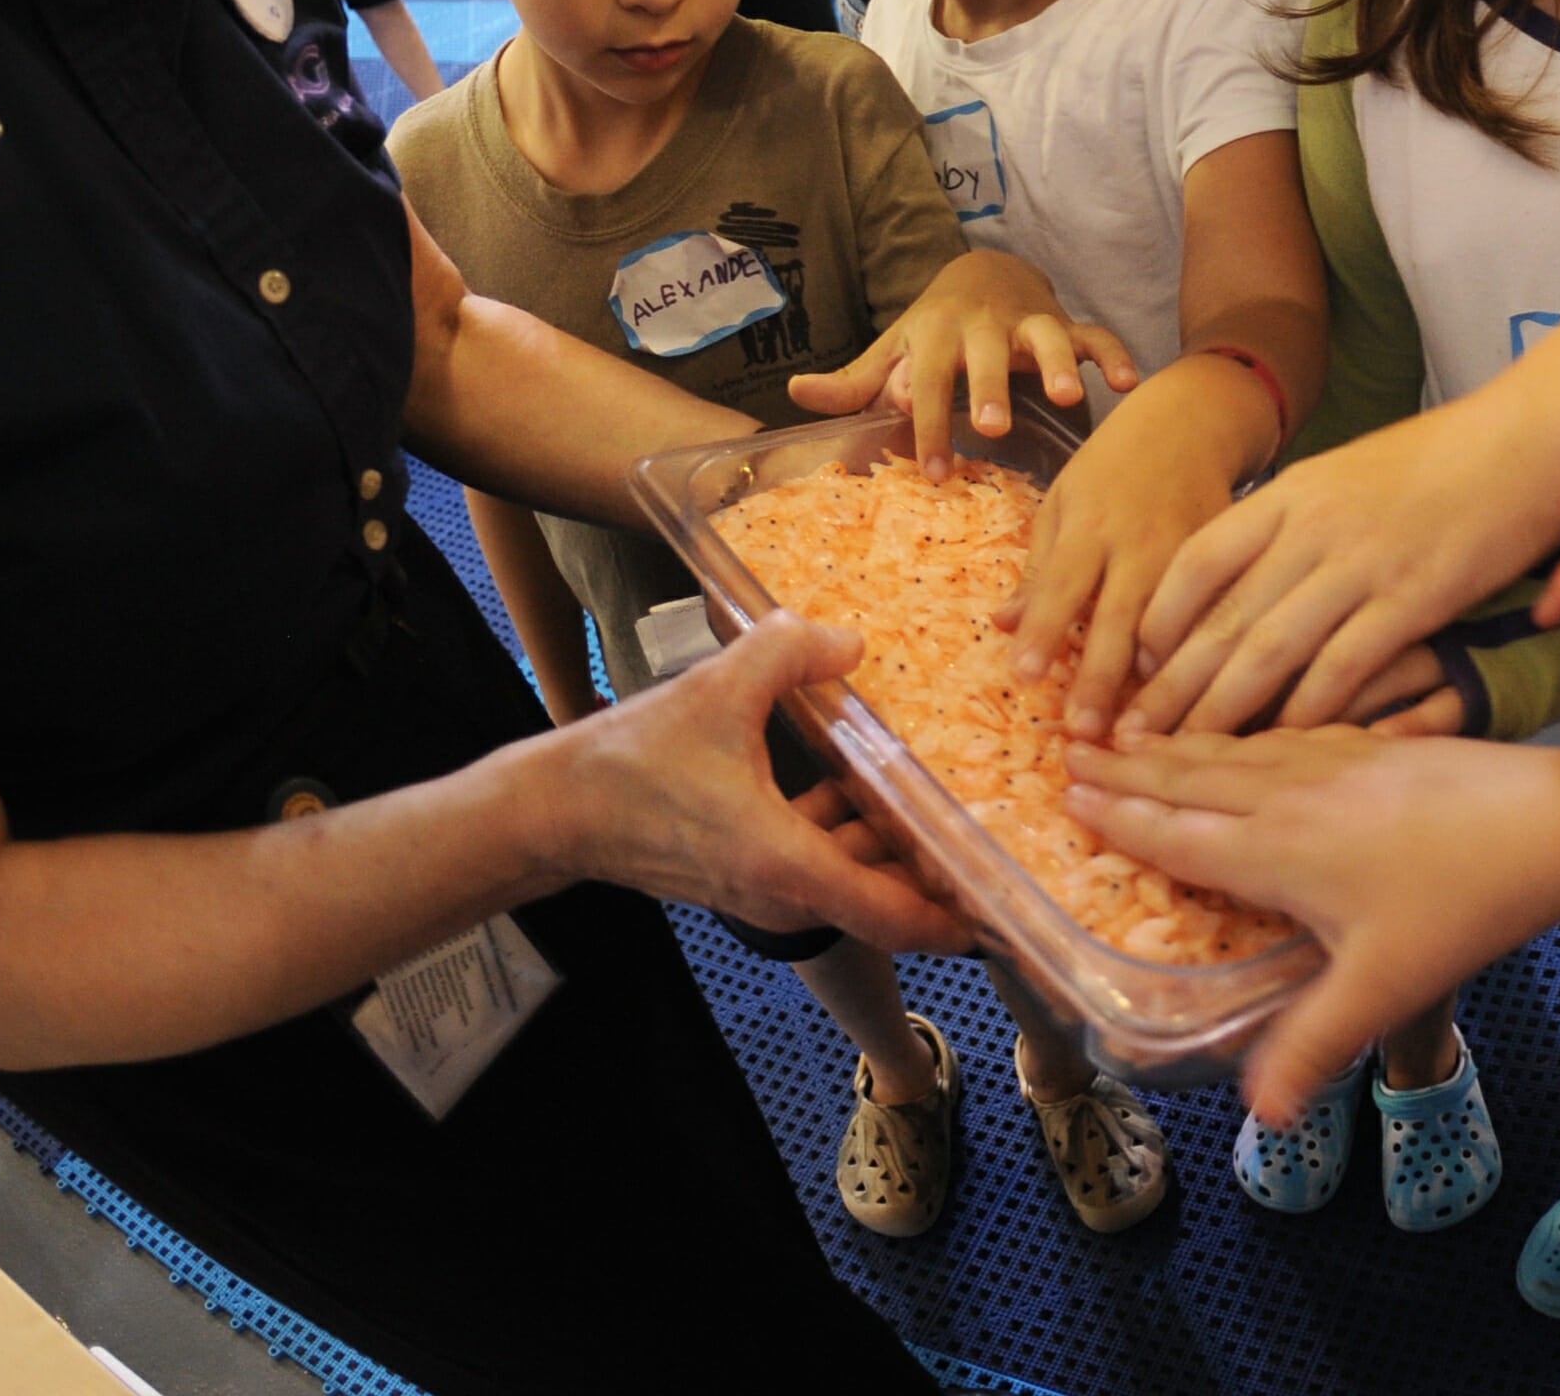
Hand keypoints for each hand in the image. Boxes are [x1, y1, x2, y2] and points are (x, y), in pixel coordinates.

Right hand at [546, 613, 966, 949]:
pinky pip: (817, 855)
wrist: (555, 810)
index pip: (890, 914)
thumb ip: (789, 653)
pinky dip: (848, 828)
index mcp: (786, 864)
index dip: (953, 918)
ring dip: (892, 841)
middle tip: (997, 835)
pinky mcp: (743, 868)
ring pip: (850, 872)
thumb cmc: (631, 764)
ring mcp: (761, 885)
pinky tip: (866, 779)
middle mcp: (781, 890)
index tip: (1004, 913)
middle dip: (937, 868)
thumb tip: (851, 640)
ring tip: (946, 797)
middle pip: (882, 895)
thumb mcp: (718, 691)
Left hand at [785, 253, 1136, 471]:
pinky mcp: (1065, 324)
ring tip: (1071, 398)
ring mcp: (1028, 323)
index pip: (927, 381)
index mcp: (936, 335)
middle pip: (985, 356)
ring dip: (1057, 365)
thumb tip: (796, 394)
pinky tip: (1130, 383)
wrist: (986, 270)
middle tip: (993, 426)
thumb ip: (854, 381)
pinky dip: (1113, 354)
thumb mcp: (893, 349)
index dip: (928, 424)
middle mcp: (982, 325)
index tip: (934, 470)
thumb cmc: (934, 328)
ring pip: (1046, 338)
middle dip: (991, 389)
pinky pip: (1095, 336)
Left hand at [1007, 363, 1265, 739]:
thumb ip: (1041, 567)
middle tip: (1086, 731)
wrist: (1191, 423)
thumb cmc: (1112, 467)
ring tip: (1143, 736)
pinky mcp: (1229, 563)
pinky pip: (1217, 616)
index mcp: (1091, 522)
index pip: (1062, 582)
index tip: (1025, 676)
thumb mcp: (1064, 501)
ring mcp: (1192, 554)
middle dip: (1102, 674)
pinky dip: (1208, 660)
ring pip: (1176, 625)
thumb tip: (1005, 625)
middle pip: (1120, 615)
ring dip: (1158, 682)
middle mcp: (1141, 541)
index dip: (1045, 629)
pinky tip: (1199, 704)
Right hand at [1066, 730, 1559, 1119]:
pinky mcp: (1377, 746)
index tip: (1067, 795)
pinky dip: (1244, 732)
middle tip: (1072, 748)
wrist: (1553, 821)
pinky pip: (1288, 733)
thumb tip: (1261, 1117)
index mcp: (1279, 848)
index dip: (1121, 818)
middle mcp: (1293, 793)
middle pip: (1194, 779)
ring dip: (1179, 745)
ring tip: (1137, 735)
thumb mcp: (1384, 987)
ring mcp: (1337, 761)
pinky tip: (1249, 734)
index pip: (1180, 833)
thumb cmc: (1462, 907)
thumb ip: (1313, 1045)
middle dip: (1130, 769)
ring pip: (1237, 750)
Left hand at [1121, 403, 1559, 740]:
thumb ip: (1296, 518)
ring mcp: (1362, 563)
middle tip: (1133, 734)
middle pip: (1223, 616)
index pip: (1199, 560)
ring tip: (1188, 754)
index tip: (1137, 663)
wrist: (1527, 439)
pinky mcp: (1414, 598)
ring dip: (1223, 708)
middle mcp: (1313, 528)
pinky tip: (1284, 746)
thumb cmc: (1440, 459)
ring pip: (1270, 647)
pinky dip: (1309, 710)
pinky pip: (1344, 664)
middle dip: (1172, 683)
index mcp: (1292, 493)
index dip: (1162, 616)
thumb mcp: (1347, 473)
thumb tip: (1248, 564)